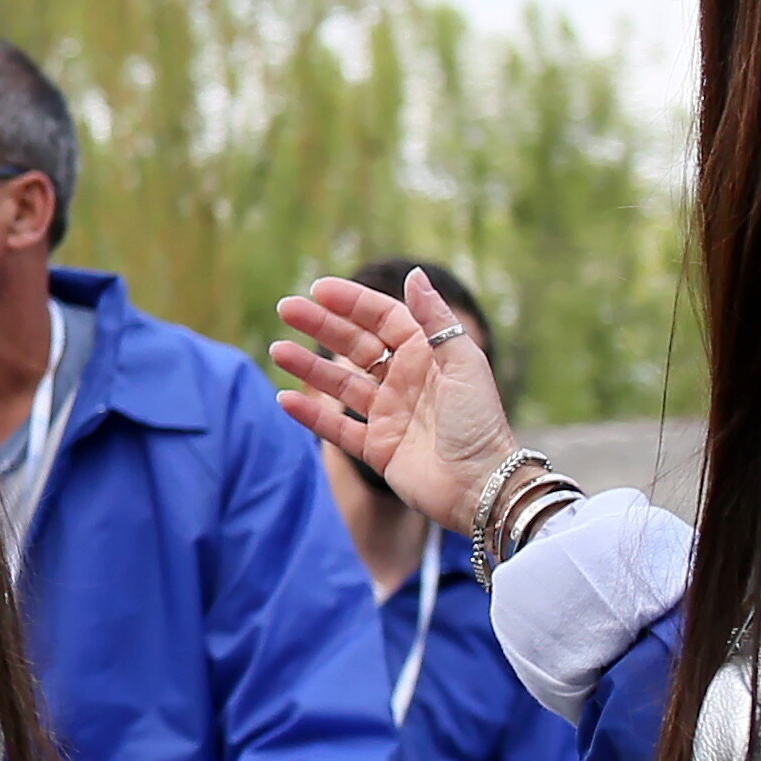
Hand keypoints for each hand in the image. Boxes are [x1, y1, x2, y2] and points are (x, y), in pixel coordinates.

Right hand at [268, 270, 518, 531]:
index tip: (318, 289)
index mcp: (428, 355)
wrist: (482, 486)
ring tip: (277, 350)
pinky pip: (337, 427)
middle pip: (355, 345)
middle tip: (285, 308)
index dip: (351, 302)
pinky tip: (285, 399)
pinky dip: (312, 415)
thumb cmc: (480, 423)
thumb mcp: (463, 364)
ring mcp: (389, 414)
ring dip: (309, 367)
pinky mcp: (378, 447)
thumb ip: (435, 321)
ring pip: (341, 383)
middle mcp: (405, 380)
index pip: (383, 318)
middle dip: (320, 326)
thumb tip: (414, 274)